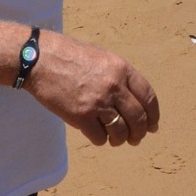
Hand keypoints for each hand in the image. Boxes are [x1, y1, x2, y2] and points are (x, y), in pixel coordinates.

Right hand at [25, 33, 159, 147]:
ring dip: (120, 139)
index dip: (153, 115)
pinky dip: (101, 140)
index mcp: (122, 69)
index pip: (148, 97)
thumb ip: (120, 76)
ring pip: (121, 131)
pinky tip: (97, 135)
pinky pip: (100, 137)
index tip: (153, 126)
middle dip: (140, 133)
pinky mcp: (81, 116)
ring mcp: (98, 102)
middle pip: (138, 118)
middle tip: (135, 139)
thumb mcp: (103, 57)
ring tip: (116, 139)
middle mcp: (114, 86)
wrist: (42, 59)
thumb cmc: (71, 56)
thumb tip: (135, 99)